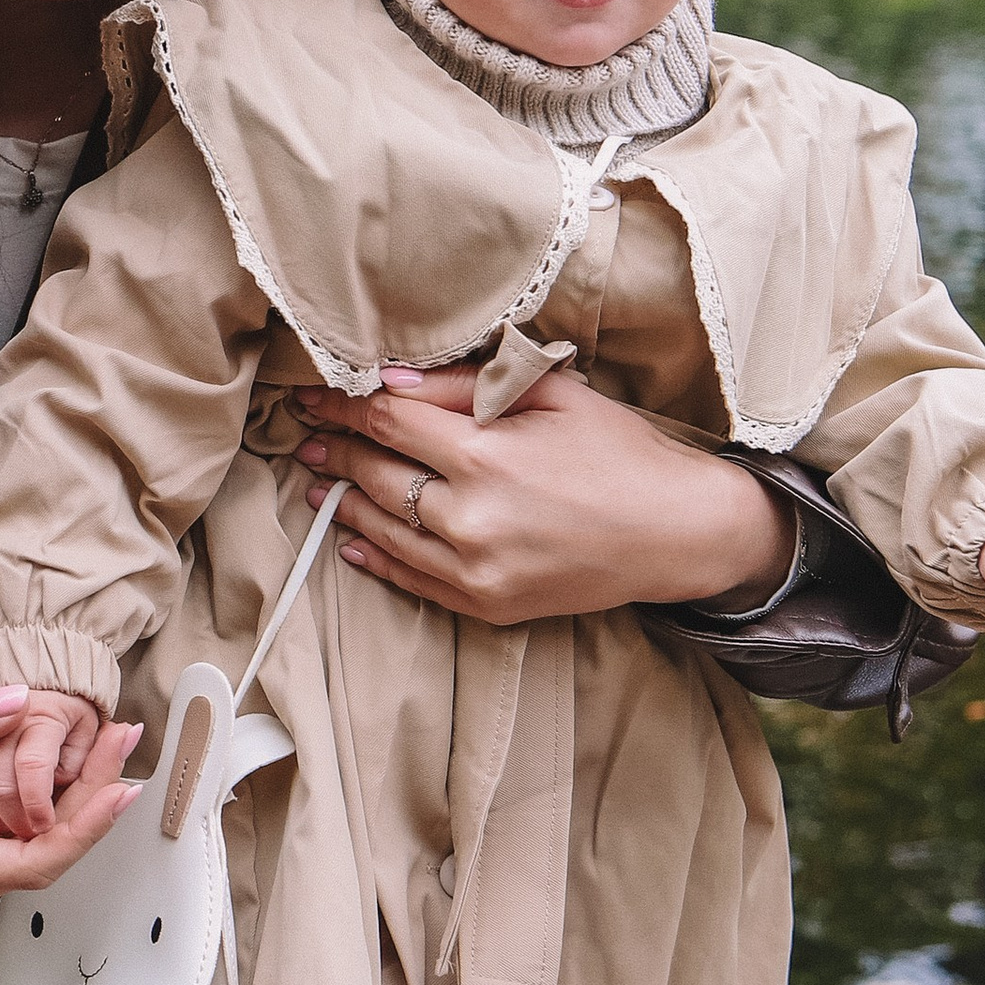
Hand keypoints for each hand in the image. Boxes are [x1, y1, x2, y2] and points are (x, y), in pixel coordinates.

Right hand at [0, 685, 140, 919]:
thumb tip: (21, 703)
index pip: (32, 863)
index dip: (84, 828)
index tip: (120, 788)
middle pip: (46, 854)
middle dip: (92, 799)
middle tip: (125, 738)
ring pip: (41, 845)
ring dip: (79, 796)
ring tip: (112, 740)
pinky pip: (25, 834)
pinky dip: (55, 799)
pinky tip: (82, 760)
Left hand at [292, 366, 793, 626]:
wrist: (679, 533)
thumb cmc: (620, 452)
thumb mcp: (551, 393)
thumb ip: (465, 384)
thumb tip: (388, 379)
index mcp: (487, 456)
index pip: (387, 422)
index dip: (344, 405)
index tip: (314, 395)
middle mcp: (471, 519)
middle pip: (377, 475)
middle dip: (336, 449)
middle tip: (306, 433)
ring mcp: (476, 570)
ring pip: (383, 528)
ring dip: (343, 499)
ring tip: (317, 477)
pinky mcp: (487, 605)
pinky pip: (411, 579)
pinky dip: (374, 555)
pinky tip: (352, 535)